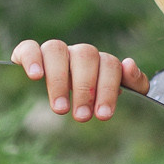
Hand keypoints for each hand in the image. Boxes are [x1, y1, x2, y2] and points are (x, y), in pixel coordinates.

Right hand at [9, 39, 148, 121]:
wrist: (66, 102)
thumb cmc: (96, 101)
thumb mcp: (119, 96)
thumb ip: (134, 83)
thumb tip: (129, 64)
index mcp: (101, 62)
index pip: (110, 65)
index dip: (107, 89)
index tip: (102, 115)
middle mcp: (78, 53)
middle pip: (85, 55)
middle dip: (85, 88)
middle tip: (81, 116)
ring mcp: (54, 52)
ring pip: (57, 49)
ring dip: (59, 79)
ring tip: (60, 109)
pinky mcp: (29, 54)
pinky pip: (29, 47)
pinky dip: (31, 58)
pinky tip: (35, 76)